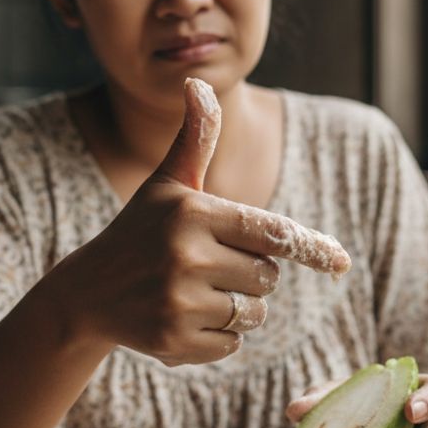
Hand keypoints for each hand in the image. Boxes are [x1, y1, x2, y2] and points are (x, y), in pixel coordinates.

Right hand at [49, 78, 350, 366]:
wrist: (86, 293)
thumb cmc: (139, 231)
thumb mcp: (167, 184)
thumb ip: (196, 138)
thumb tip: (198, 82)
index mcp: (193, 213)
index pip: (271, 233)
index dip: (310, 247)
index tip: (341, 262)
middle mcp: (186, 256)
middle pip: (268, 277)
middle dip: (252, 274)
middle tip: (212, 264)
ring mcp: (178, 302)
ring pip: (252, 314)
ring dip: (238, 307)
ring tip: (196, 291)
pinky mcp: (172, 342)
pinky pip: (231, 345)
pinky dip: (218, 337)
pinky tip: (183, 318)